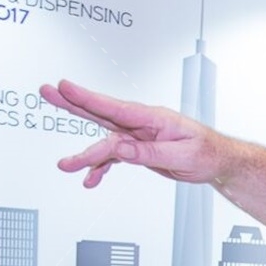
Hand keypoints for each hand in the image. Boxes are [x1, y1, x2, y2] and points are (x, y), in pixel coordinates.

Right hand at [40, 80, 226, 188]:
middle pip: (102, 113)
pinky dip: (102, 168)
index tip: (65, 86)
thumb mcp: (181, 155)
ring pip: (104, 141)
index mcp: (153, 118)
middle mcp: (141, 124)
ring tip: (65, 165)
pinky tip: (91, 179)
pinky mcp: (138, 149)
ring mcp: (138, 136)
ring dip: (85, 154)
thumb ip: (148, 153)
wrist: (217, 161)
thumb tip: (120, 149)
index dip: (88, 97)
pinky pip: (114, 157)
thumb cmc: (206, 152)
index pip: (115, 107)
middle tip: (48, 92)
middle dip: (73, 103)